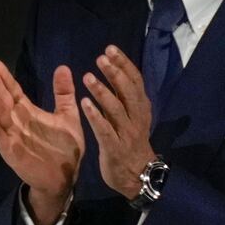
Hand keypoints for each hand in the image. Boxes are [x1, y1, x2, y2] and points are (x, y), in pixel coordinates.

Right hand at [0, 59, 83, 224]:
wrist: (65, 177)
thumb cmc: (65, 148)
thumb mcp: (68, 116)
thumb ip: (64, 93)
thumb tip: (63, 67)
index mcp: (28, 113)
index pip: (13, 92)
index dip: (5, 78)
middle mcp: (16, 122)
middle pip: (3, 99)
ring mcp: (11, 136)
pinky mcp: (11, 151)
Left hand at [80, 45, 157, 197]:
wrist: (137, 175)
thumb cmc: (130, 142)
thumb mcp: (132, 117)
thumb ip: (124, 96)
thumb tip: (115, 71)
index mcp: (141, 108)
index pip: (135, 81)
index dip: (124, 64)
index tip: (110, 49)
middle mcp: (136, 117)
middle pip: (127, 91)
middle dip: (115, 73)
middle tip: (101, 57)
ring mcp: (126, 132)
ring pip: (116, 108)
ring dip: (102, 91)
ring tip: (87, 76)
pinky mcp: (114, 147)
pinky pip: (104, 130)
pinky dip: (95, 116)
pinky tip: (84, 104)